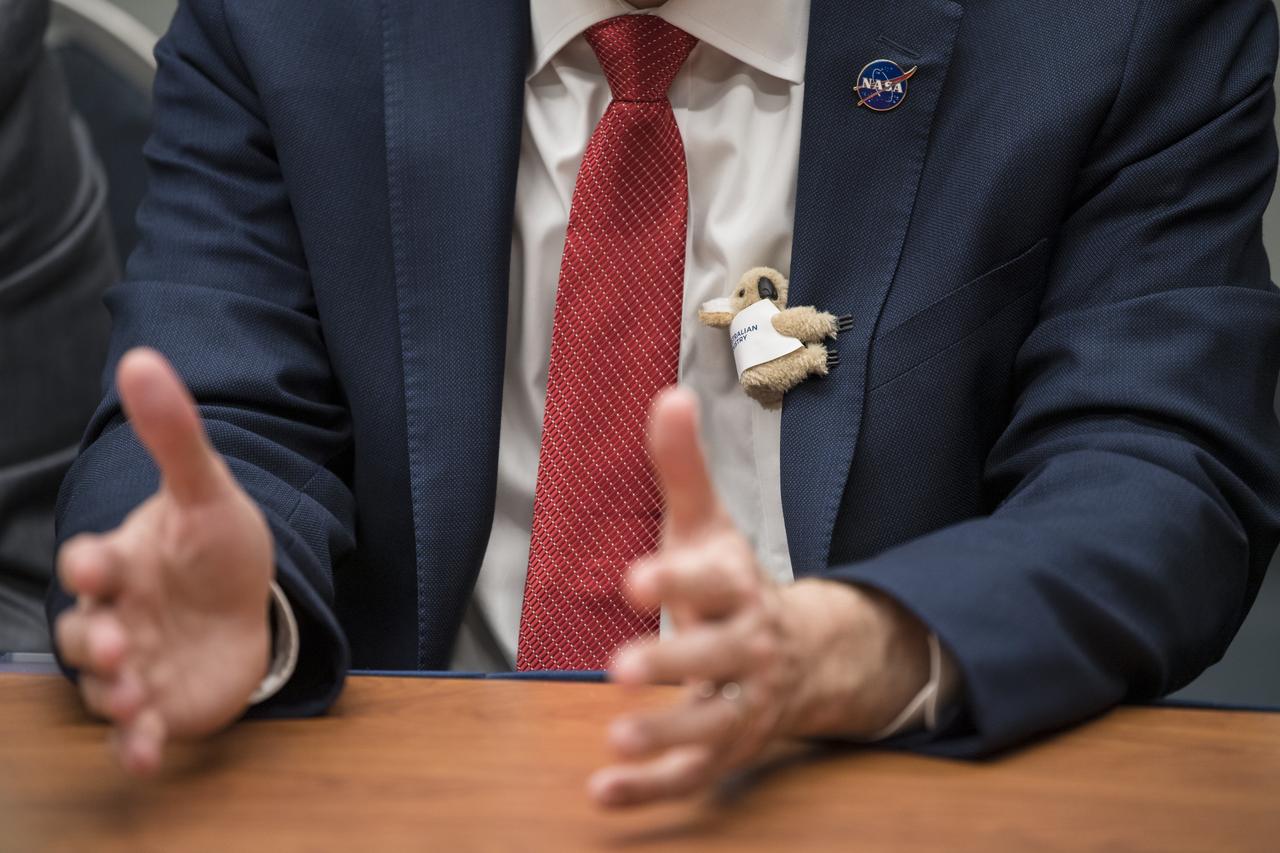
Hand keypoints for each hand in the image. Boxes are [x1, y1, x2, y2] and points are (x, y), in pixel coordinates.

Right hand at [54, 348, 273, 774]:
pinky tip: (147, 755)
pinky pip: (137, 732)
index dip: (91, 565)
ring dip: (113, 695)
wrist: (245, 601)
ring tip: (135, 695)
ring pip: (105, 686)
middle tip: (117, 644)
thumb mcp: (206, 491)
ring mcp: (135, 665)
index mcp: (122, 563)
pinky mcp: (160, 706)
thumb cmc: (215, 546)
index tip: (99, 565)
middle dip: (95, 640)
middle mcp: (116, 617)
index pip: (92, 564)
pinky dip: (137, 746)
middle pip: (86, 632)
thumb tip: (142, 358)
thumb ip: (175, 437)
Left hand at [588, 388, 931, 806]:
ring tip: (617, 738)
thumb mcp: (706, 527)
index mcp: (740, 589)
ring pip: (713, 726)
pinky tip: (602, 791)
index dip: (677, 580)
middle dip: (677, 662)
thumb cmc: (731, 585)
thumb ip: (681, 469)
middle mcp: (749, 648)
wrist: (798, 656)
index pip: (714, 582)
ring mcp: (743, 705)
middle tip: (621, 667)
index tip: (634, 580)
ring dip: (668, 735)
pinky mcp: (727, 750)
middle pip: (719, 658)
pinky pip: (694, 776)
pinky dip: (652, 789)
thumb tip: (668, 393)